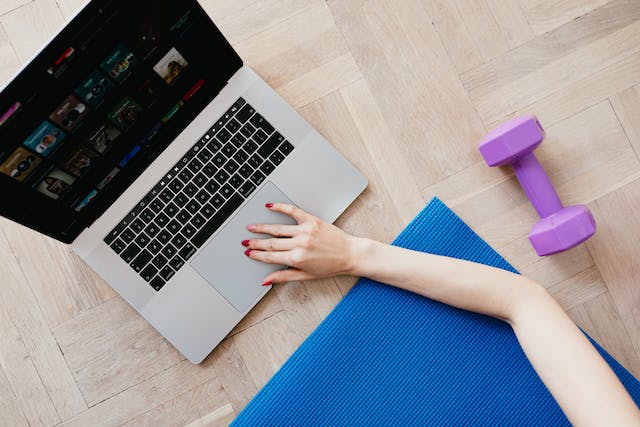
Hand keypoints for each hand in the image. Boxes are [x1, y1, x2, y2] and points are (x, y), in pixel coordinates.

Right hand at [243, 203, 362, 284]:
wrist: (350, 254)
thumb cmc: (331, 266)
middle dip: (256, 243)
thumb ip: (284, 277)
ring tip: (252, 227)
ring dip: (262, 228)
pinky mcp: (312, 221)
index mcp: (297, 259)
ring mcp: (305, 231)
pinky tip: (270, 206)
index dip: (257, 255)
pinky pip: (293, 212)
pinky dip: (281, 208)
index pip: (271, 257)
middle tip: (245, 242)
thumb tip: (266, 281)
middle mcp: (300, 244)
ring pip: (278, 229)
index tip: (248, 253)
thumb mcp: (306, 276)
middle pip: (271, 243)